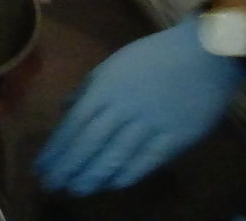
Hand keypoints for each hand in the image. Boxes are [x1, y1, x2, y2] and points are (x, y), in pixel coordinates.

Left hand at [36, 17, 245, 194]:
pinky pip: (147, 161)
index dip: (57, 149)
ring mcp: (150, 124)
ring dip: (94, 176)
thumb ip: (88, 88)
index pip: (74, 124)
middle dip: (68, 167)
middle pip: (90, 143)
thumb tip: (64, 110)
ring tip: (77, 189)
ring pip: (116, 156)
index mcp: (106, 88)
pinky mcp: (174, 138)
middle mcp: (123, 107)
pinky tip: (112, 184)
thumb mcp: (114, 64)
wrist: (203, 55)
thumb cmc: (154, 57)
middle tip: (52, 186)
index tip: (42, 167)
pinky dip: (127, 175)